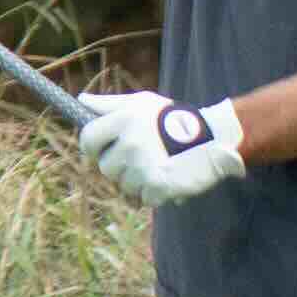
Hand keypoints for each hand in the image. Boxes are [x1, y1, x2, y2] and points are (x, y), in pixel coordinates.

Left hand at [71, 88, 246, 206]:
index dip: (92, 146)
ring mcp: (144, 167)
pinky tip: (167, 178)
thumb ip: (109, 104)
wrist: (214, 137)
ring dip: (137, 180)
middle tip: (140, 156)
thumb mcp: (142, 103)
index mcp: (124, 120)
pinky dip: (154, 193)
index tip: (101, 149)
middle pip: (105, 167)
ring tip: (158, 165)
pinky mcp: (158, 186)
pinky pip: (144, 197)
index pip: (87, 139)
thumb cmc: (173, 118)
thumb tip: (81, 99)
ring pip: (124, 185)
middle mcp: (131, 144)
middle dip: (119, 165)